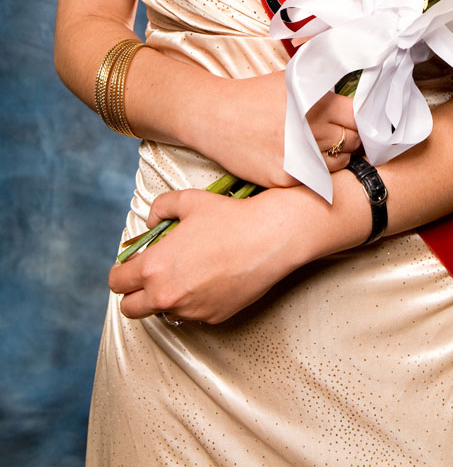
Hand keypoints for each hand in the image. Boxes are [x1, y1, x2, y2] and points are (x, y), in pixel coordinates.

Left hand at [109, 187, 308, 323]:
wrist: (269, 238)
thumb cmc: (229, 217)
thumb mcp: (188, 200)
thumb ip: (160, 208)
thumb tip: (152, 223)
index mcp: (153, 267)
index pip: (117, 282)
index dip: (121, 272)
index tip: (129, 266)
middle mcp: (166, 295)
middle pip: (130, 309)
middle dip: (134, 294)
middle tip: (150, 276)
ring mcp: (190, 311)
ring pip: (163, 312)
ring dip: (167, 297)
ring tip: (189, 271)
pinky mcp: (211, 318)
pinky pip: (192, 314)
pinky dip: (194, 300)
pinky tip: (212, 277)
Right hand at [195, 73, 359, 188]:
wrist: (215, 116)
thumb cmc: (254, 95)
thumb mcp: (292, 79)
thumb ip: (323, 88)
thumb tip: (352, 99)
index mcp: (318, 102)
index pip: (358, 117)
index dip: (359, 120)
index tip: (355, 123)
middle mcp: (314, 129)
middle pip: (353, 141)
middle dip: (349, 138)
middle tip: (336, 135)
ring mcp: (302, 156)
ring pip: (341, 163)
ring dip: (336, 157)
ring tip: (318, 148)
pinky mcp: (288, 177)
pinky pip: (318, 179)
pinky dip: (316, 173)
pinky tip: (301, 160)